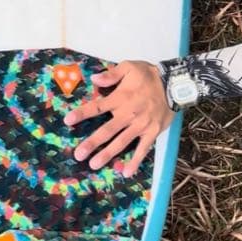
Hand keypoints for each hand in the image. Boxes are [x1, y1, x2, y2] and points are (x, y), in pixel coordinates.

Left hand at [64, 61, 174, 177]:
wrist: (174, 84)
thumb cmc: (148, 75)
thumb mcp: (129, 67)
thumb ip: (111, 74)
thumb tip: (94, 79)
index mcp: (120, 98)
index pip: (97, 106)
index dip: (82, 113)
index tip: (68, 121)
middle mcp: (128, 114)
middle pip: (107, 130)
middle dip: (92, 142)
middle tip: (78, 154)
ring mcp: (141, 126)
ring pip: (122, 142)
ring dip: (107, 154)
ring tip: (94, 164)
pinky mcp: (152, 133)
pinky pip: (143, 149)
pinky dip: (135, 161)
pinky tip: (126, 173)